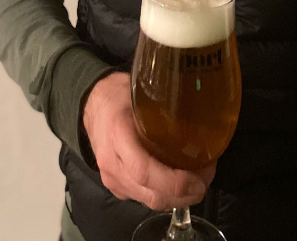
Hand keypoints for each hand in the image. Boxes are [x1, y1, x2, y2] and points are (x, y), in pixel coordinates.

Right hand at [82, 71, 214, 211]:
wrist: (90, 106)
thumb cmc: (119, 96)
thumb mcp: (141, 96)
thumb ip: (166, 109)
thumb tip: (202, 114)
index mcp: (118, 136)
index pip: (144, 171)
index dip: (176, 181)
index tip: (199, 176)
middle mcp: (113, 164)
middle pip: (151, 194)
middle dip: (185, 195)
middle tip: (206, 180)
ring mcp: (113, 179)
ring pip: (150, 202)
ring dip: (179, 198)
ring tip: (198, 182)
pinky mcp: (116, 187)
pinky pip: (144, 199)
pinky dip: (166, 196)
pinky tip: (181, 185)